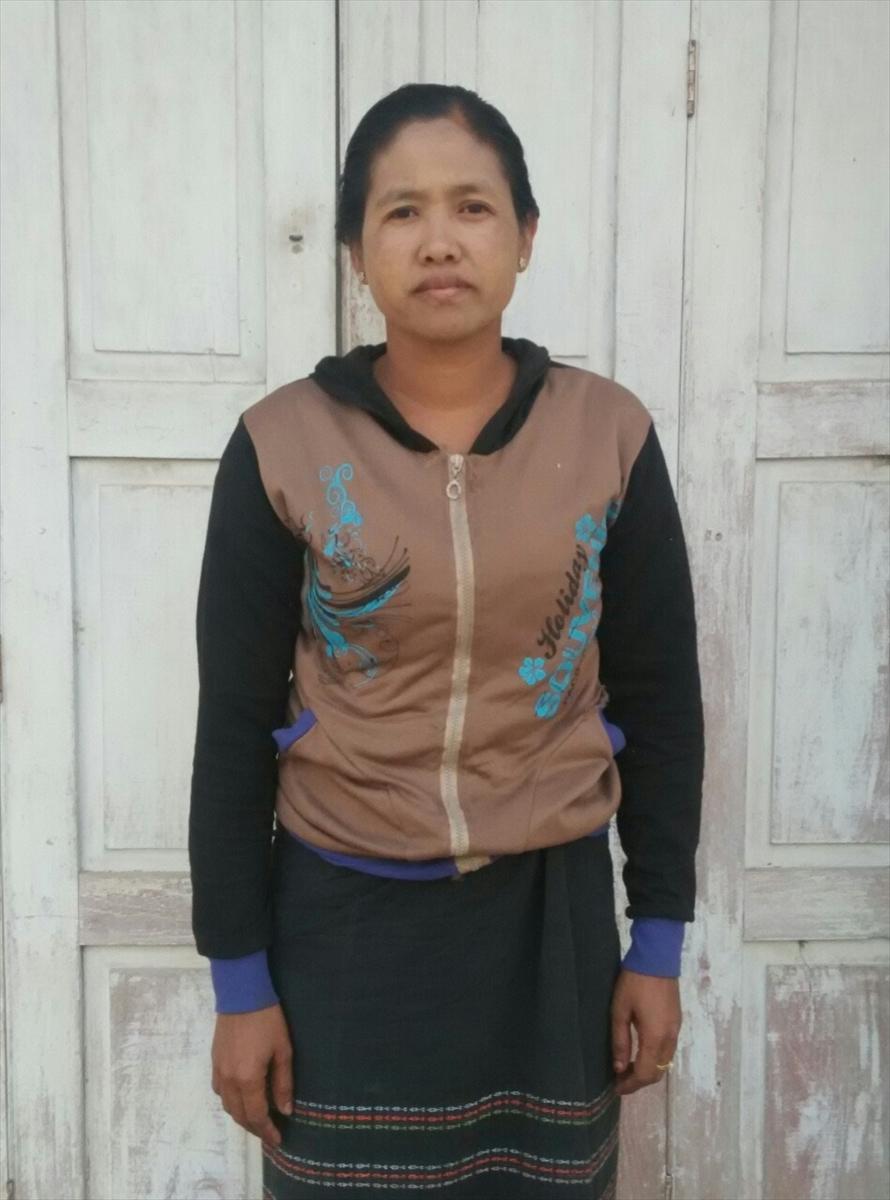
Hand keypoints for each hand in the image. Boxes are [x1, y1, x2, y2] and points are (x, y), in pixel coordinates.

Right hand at [211, 1004, 293, 1148]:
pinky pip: (220, 1091)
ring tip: (258, 1118)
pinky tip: (242, 1098)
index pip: (257, 1115)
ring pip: (227, 1106)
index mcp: (247, 1080)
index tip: (278, 1140)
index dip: (267, 1131)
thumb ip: (283, 1083)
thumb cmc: (268, 1021)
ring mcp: (218, 1071)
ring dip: (241, 1116)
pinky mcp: (214, 1062)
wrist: (242, 994)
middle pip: (239, 1115)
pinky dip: (231, 1101)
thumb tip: (285, 1110)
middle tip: (270, 1132)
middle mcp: (229, 1081)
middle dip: (255, 1127)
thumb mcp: (283, 1050)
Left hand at [610, 969, 680, 1095]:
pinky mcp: (677, 1021)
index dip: (630, 1085)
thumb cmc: (634, 983)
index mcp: (655, 1037)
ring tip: (627, 1068)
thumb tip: (619, 1067)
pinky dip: (655, 1058)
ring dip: (648, 1070)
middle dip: (639, 1081)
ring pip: (665, 1062)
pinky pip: (668, 1049)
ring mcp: (676, 1029)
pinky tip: (640, 1052)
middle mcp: (670, 1038)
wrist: (657, 958)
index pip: (645, 1073)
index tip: (616, 1088)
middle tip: (620, 1080)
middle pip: (658, 1072)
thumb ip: (620, 1041)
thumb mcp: (619, 1010)